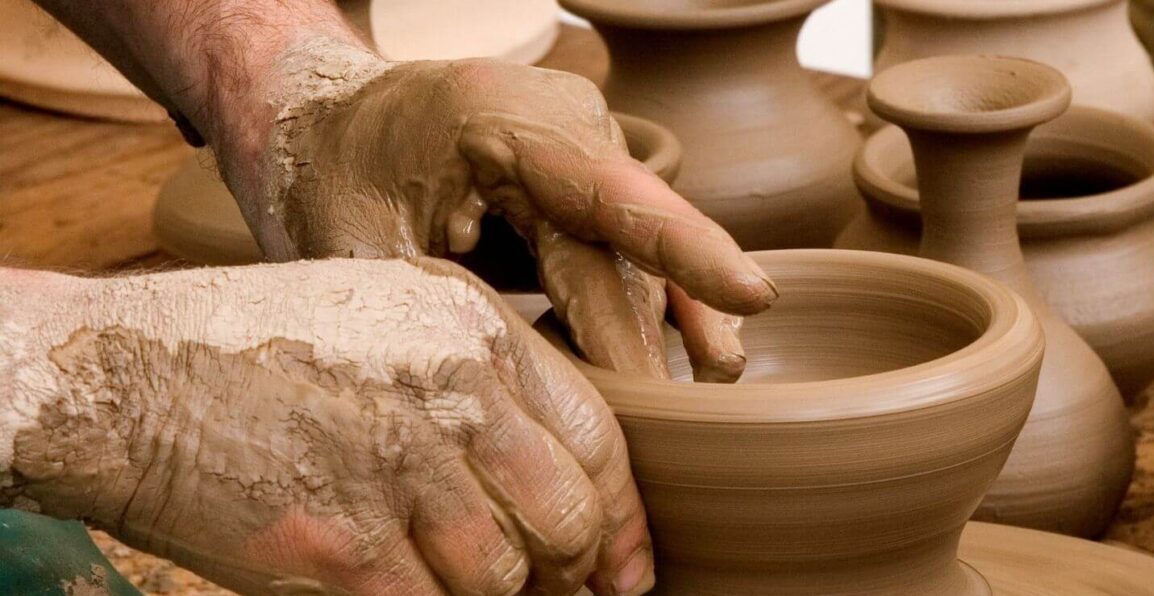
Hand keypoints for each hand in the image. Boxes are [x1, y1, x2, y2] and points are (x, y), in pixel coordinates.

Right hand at [1, 259, 651, 594]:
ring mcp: (403, 469)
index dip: (621, 512)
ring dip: (490, 595)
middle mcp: (454, 391)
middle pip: (568, 516)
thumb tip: (544, 472)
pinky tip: (395, 587)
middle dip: (570, 568)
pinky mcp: (348, 545)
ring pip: (505, 576)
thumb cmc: (254, 347)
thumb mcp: (387, 315)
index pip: (598, 435)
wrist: (125, 378)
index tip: (621, 561)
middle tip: (554, 589)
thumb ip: (475, 377)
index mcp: (473, 327)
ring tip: (445, 576)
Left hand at [222, 50, 775, 381]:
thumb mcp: (362, 247)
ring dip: (674, 320)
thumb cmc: (328, 176)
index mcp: (503, 122)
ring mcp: (582, 146)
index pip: (611, 194)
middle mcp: (564, 124)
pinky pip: (630, 243)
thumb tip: (521, 395)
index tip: (751, 296)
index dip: (685, 249)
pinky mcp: (583, 178)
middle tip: (675, 425)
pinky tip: (701, 351)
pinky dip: (659, 299)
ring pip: (639, 248)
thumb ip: (444, 307)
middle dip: (648, 340)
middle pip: (625, 246)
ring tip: (717, 384)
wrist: (323, 121)